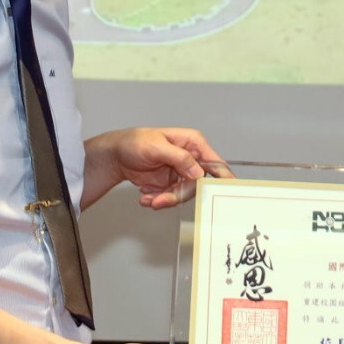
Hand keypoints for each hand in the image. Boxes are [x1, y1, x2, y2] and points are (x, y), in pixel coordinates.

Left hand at [84, 127, 226, 209]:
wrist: (116, 155)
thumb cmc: (134, 142)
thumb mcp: (157, 146)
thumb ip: (180, 158)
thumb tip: (198, 172)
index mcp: (193, 143)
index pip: (215, 162)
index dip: (223, 177)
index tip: (227, 190)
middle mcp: (191, 159)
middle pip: (198, 184)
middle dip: (178, 194)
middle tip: (159, 200)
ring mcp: (181, 173)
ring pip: (184, 194)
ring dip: (165, 199)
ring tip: (147, 198)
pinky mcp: (171, 185)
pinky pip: (171, 198)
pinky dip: (158, 200)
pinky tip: (145, 196)